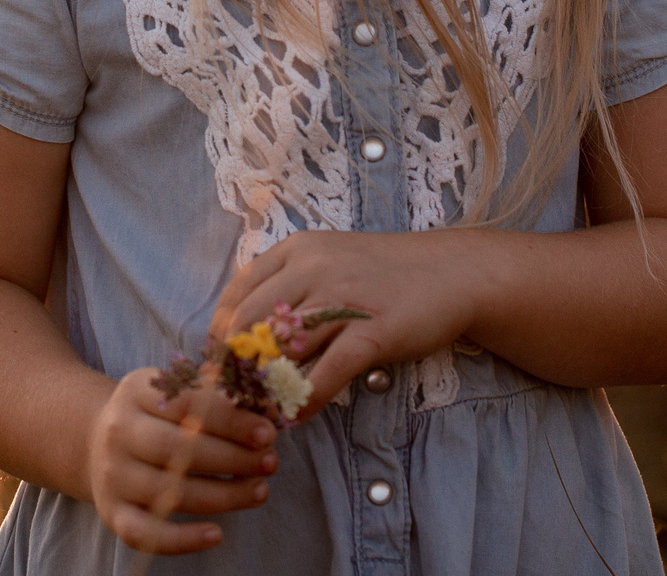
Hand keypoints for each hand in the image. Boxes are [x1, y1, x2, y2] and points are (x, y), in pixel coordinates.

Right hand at [86, 366, 277, 554]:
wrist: (95, 439)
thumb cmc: (154, 414)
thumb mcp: (175, 390)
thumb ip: (219, 395)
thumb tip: (270, 409)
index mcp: (137, 391)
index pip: (188, 403)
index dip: (231, 420)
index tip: (267, 432)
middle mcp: (119, 432)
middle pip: (179, 449)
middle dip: (233, 458)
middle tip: (270, 462)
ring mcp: (113, 475)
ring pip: (171, 493)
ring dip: (224, 496)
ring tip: (260, 490)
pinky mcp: (113, 512)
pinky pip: (146, 534)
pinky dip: (182, 539)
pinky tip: (217, 534)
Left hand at [209, 229, 488, 415]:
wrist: (453, 271)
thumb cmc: (387, 271)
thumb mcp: (331, 260)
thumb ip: (291, 283)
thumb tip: (247, 323)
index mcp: (298, 250)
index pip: (239, 290)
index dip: (219, 330)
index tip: (214, 360)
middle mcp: (314, 269)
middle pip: (251, 322)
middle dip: (233, 365)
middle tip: (228, 396)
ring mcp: (343, 300)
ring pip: (283, 349)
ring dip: (263, 387)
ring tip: (253, 413)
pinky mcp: (372, 332)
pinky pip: (326, 372)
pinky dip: (305, 399)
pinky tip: (295, 417)